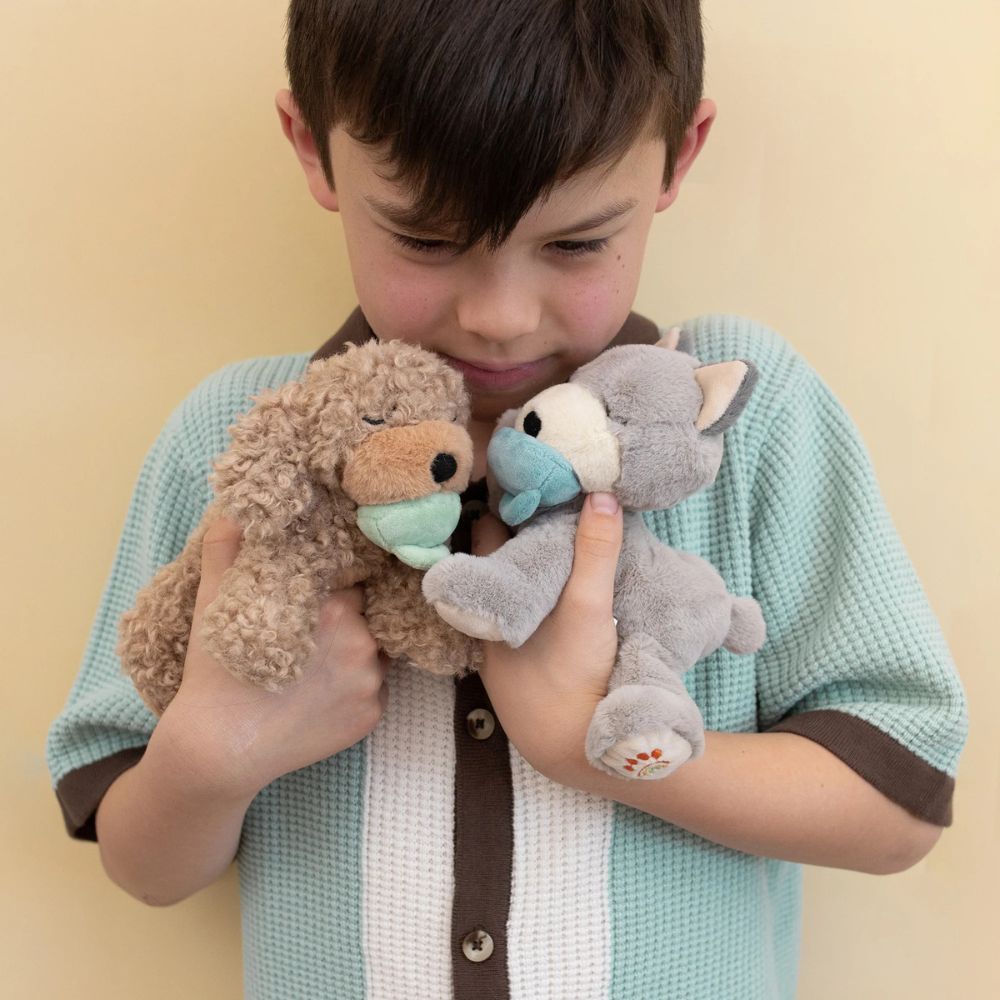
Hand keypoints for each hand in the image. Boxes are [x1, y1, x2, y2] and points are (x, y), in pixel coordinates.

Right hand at [150, 518, 389, 799]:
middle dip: (344, 620)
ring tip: (314, 665)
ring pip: (372, 653)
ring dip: (352, 653)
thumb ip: (227, 548)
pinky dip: (352, 690)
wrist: (218, 751)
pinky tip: (319, 696)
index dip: (334, 585)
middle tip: (311, 633)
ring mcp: (371, 683)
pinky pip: (371, 691)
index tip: (317, 594)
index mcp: (335, 607)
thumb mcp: (215, 600)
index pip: (351, 581)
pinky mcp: (371, 717)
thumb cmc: (215, 672)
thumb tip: (234, 509)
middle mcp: (363, 642)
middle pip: (365, 616)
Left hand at [471, 492, 623, 782]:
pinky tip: (557, 591)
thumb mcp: (588, 608)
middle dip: (517, 531)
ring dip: (527, 565)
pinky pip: (518, 616)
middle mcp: (487, 615)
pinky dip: (534, 597)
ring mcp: (498, 643)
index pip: (487, 531)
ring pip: (508, 588)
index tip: (526, 477)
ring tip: (555, 534)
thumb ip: (595, 552)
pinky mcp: (515, 666)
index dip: (505, 503)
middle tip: (549, 498)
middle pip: (497, 557)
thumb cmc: (572, 675)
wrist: (571, 748)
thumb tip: (602, 494)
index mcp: (493, 595)